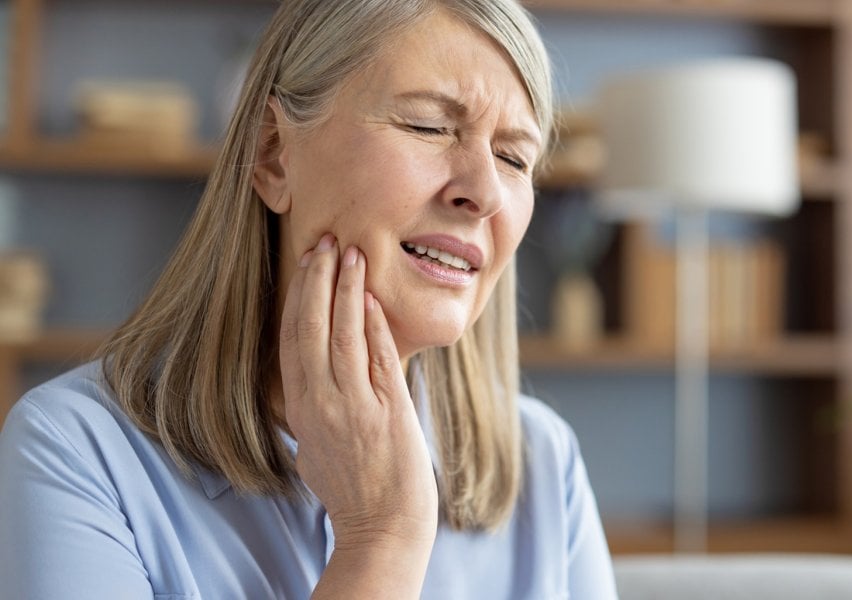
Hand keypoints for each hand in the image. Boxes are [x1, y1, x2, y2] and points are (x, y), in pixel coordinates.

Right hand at [279, 233, 437, 551]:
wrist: (383, 527)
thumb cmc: (354, 491)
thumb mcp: (317, 448)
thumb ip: (314, 412)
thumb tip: (312, 386)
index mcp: (300, 410)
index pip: (291, 340)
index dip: (297, 298)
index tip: (304, 264)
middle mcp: (320, 404)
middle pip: (311, 328)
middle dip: (317, 280)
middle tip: (325, 240)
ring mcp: (352, 406)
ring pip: (343, 334)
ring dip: (346, 290)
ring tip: (351, 252)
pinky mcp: (386, 411)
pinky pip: (377, 358)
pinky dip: (373, 325)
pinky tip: (372, 297)